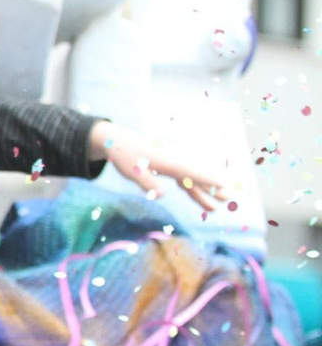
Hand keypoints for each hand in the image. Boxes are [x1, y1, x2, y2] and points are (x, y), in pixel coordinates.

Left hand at [87, 121, 224, 211]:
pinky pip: (185, 181)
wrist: (118, 141)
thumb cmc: (124, 155)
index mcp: (166, 161)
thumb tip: (162, 195)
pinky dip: (194, 190)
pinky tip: (204, 201)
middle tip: (228, 197)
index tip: (222, 184)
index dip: (205, 179)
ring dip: (206, 192)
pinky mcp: (169, 168)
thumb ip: (147, 182)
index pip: (189, 172)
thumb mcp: (131, 170)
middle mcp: (173, 162)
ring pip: (193, 180)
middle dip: (212, 186)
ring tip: (220, 205)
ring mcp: (172, 165)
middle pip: (196, 176)